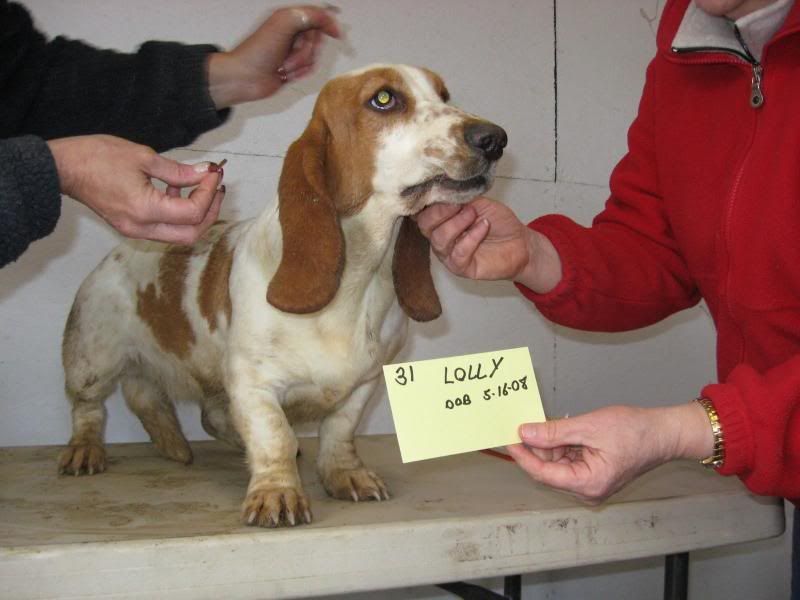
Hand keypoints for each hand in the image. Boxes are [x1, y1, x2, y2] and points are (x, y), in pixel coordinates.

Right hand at [48, 135, 224, 244]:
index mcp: (145, 210)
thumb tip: (205, 173)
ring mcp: (135, 231)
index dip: (209, 193)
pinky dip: (178, 214)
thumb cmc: (96, 157)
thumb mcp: (143, 157)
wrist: (63, 168)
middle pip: (191, 233)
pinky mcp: (131, 227)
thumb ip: (178, 171)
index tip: (214, 174)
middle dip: (210, 211)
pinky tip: (177, 189)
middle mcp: (141, 228)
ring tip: (202, 187)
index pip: (192, 212)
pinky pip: (165, 228)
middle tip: (217, 188)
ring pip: (179, 234)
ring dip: (196, 214)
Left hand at [208, 5, 341, 107]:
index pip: (316, 16)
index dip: (328, 24)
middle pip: (317, 39)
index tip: (336, 34)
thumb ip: (310, 16)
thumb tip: (328, 18)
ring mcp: (291, 51)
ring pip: (314, 56)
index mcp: (288, 18)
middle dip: (308, 49)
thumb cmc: (258, 51)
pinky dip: (299, 73)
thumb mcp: (285, 24)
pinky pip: (308, 70)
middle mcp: (291, 33)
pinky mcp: (292, 67)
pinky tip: (285, 73)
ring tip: (284, 65)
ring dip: (300, 63)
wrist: (246, 77)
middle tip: (292, 51)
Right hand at [415, 197, 561, 291]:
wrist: (520, 242)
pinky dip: (471, 238)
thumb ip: (459, 198)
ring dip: (457, 223)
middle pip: (424, 225)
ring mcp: (448, 254)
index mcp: (440, 220)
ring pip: (439, 239)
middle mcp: (440, 237)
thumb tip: (443, 189)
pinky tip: (483, 226)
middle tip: (461, 204)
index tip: (443, 190)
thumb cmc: (497, 222)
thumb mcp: (478, 202)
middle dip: (441, 211)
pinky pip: (458, 254)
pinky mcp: (461, 268)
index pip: (421, 211)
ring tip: (474, 214)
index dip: (428, 201)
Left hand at [506, 402, 714, 503]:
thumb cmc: (635, 431)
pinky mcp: (594, 473)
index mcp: (588, 484)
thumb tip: (525, 433)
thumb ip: (554, 432)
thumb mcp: (589, 426)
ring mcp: (591, 482)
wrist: (664, 432)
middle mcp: (588, 489)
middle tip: (521, 423)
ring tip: (544, 421)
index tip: (508, 438)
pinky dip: (562, 444)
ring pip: (557, 463)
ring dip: (550, 443)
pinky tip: (559, 428)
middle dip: (536, 446)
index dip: (522, 455)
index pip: (543, 473)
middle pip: (548, 469)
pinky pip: (569, 459)